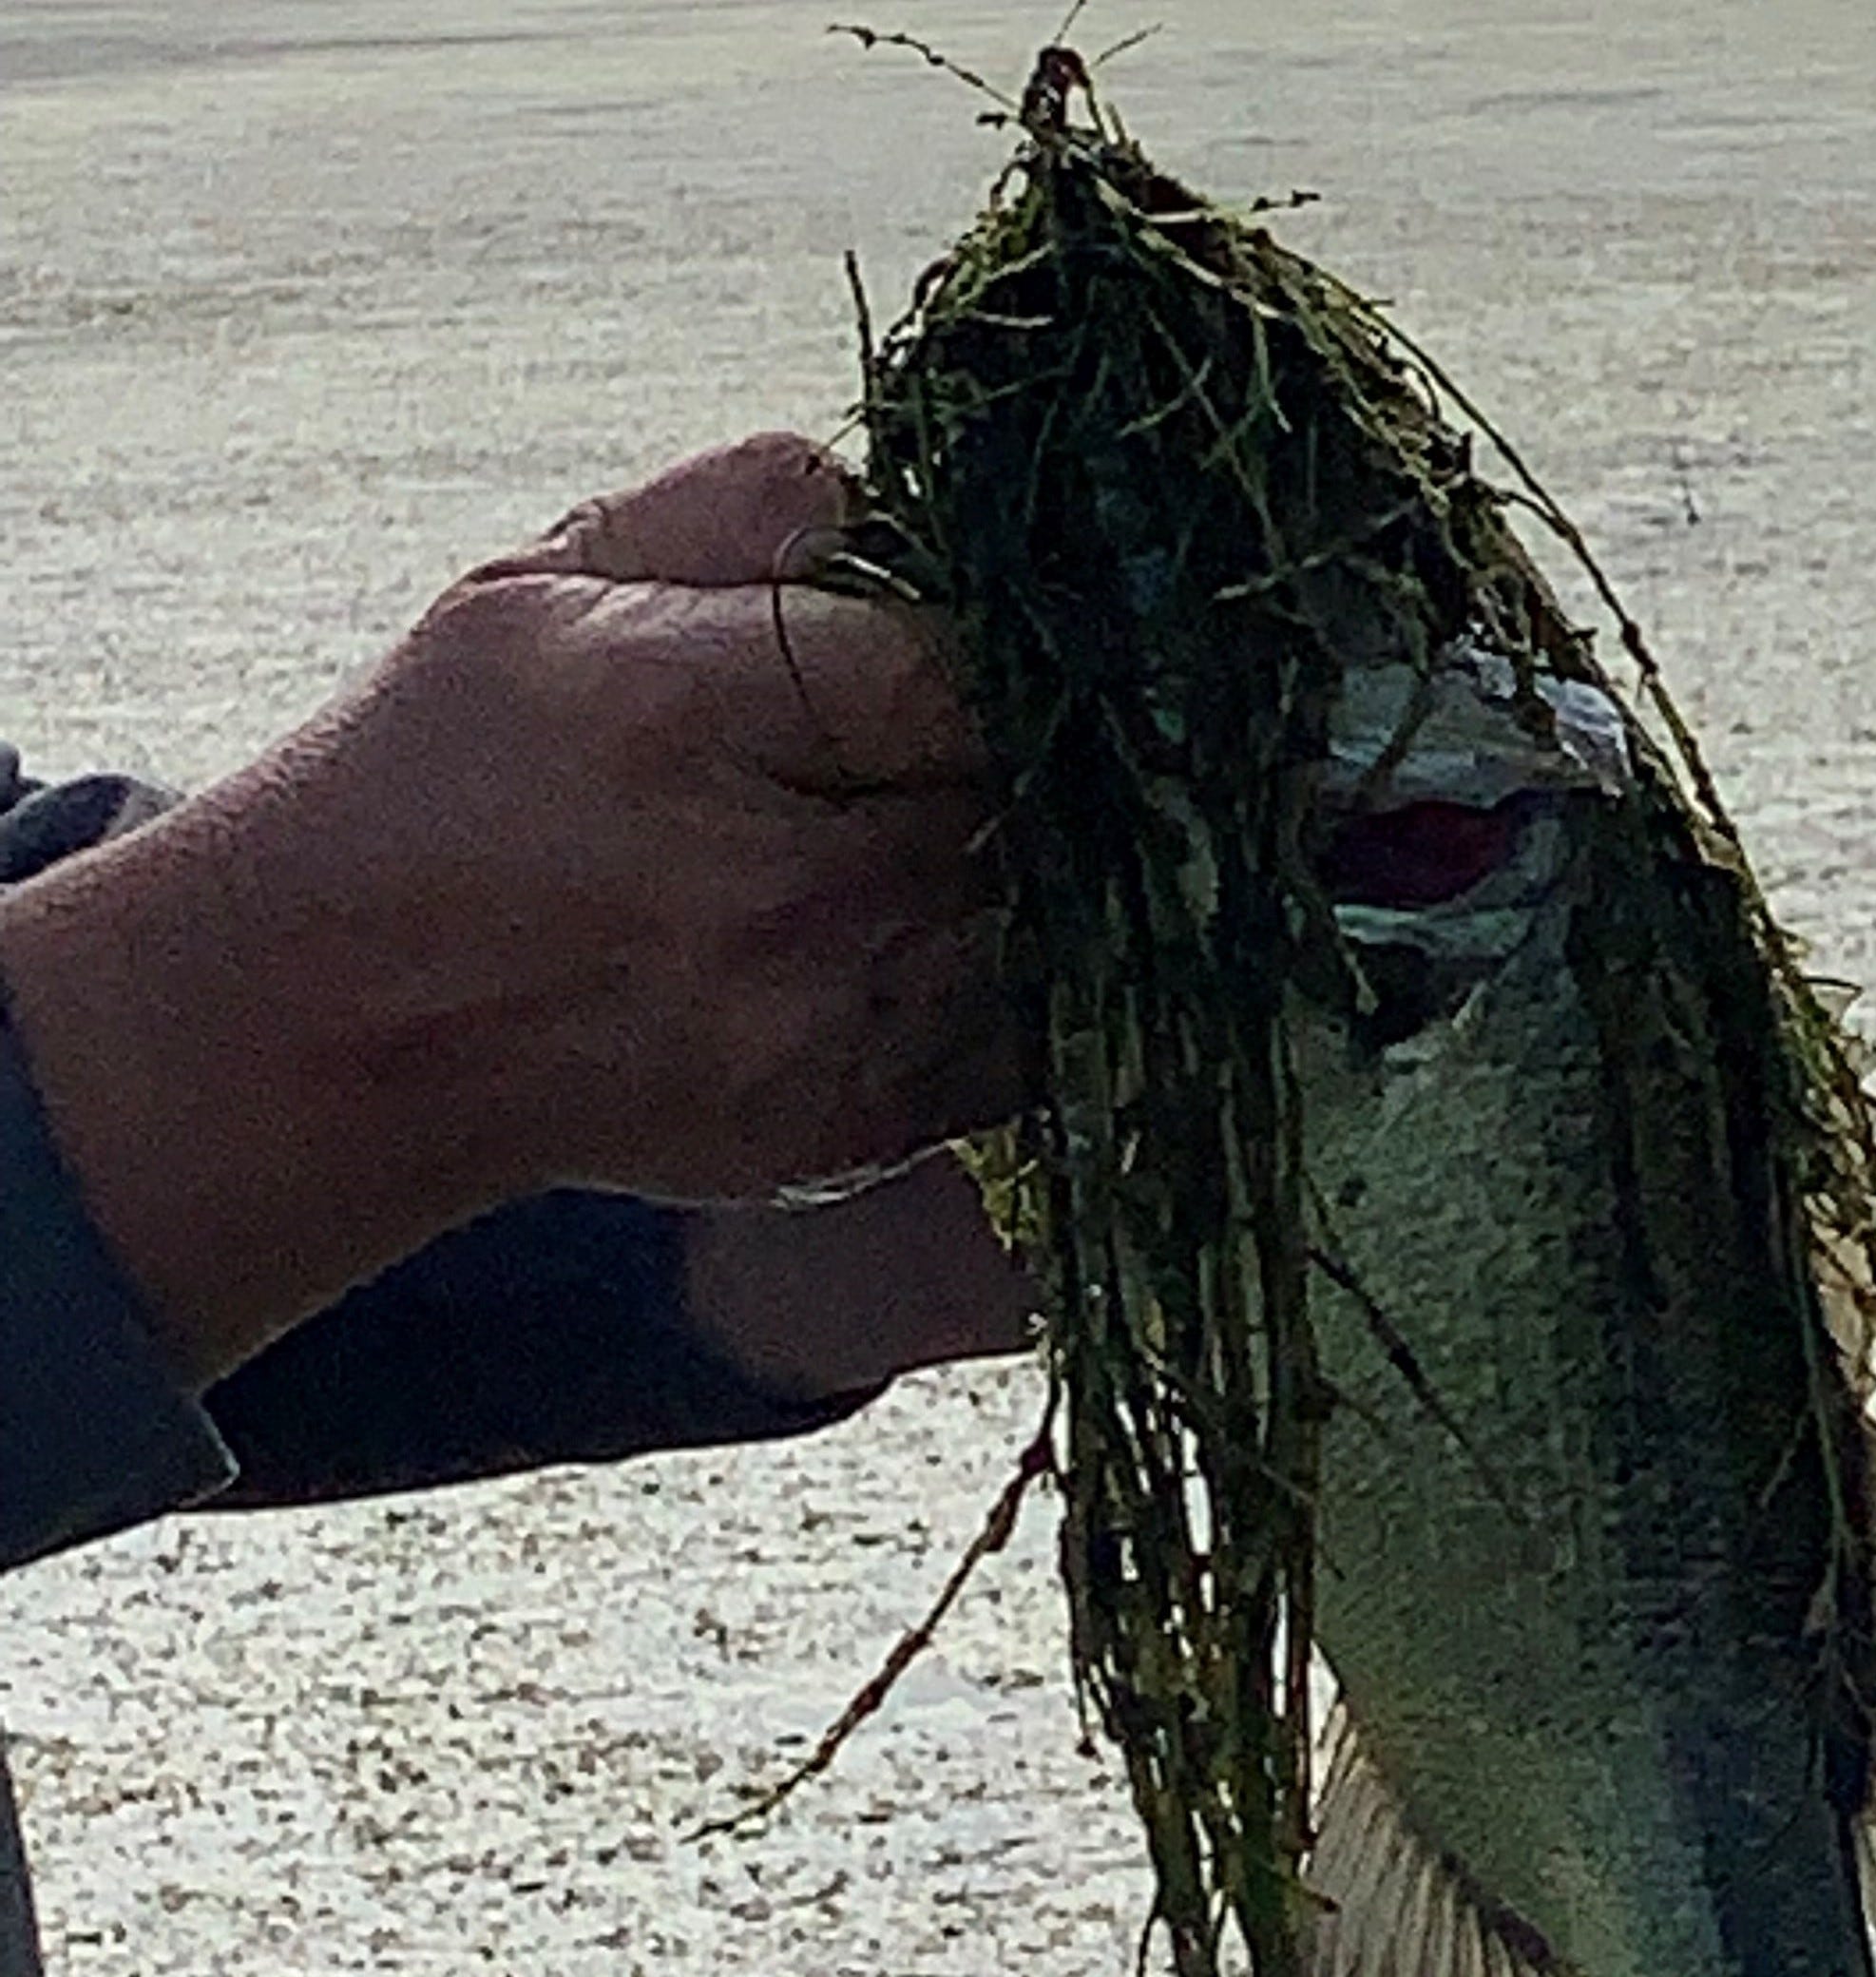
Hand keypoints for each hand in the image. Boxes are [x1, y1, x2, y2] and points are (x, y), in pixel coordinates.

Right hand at [0, 435, 1025, 1381]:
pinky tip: (980, 931)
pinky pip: (1031, 1046)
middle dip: (1053, 759)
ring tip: (1000, 823)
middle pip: (1030, 802)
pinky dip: (1036, 984)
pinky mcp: (858, 1127)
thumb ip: (754, 506)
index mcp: (688, 712)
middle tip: (1047, 727)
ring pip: (1052, 928)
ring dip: (1055, 874)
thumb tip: (926, 491)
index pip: (962, 671)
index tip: (1019, 637)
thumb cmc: (460, 772)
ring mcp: (824, 1029)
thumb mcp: (555, 577)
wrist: (360, 1021)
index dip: (1018, 650)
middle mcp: (774, 887)